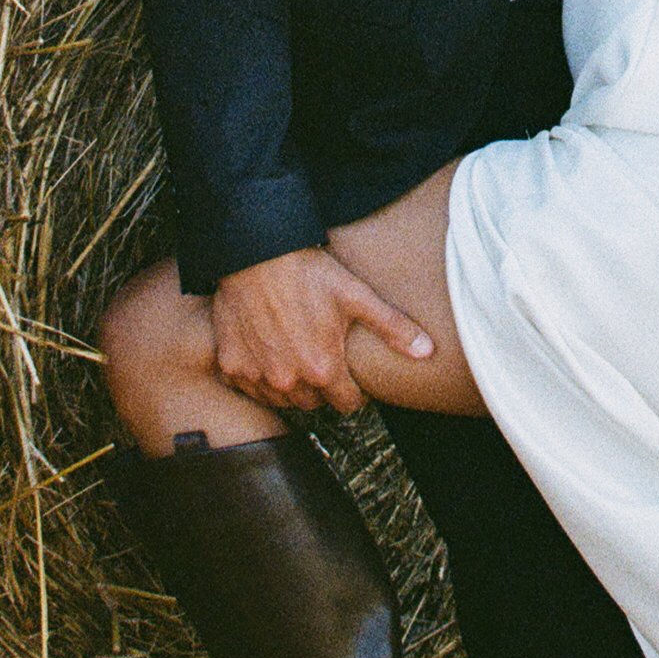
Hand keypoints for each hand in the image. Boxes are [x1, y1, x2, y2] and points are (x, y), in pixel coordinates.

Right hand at [211, 246, 433, 415]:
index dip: (353, 390)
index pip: (346, 404)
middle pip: (314, 404)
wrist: (256, 253)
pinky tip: (267, 352)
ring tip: (296, 355)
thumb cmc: (308, 273)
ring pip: (282, 400)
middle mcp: (288, 381)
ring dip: (291, 386)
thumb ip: (393, 328)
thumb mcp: (356, 296)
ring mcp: (257, 377)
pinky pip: (250, 388)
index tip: (351, 375)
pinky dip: (259, 377)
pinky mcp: (231, 367)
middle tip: (322, 358)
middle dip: (322, 387)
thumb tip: (427, 352)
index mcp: (323, 369)